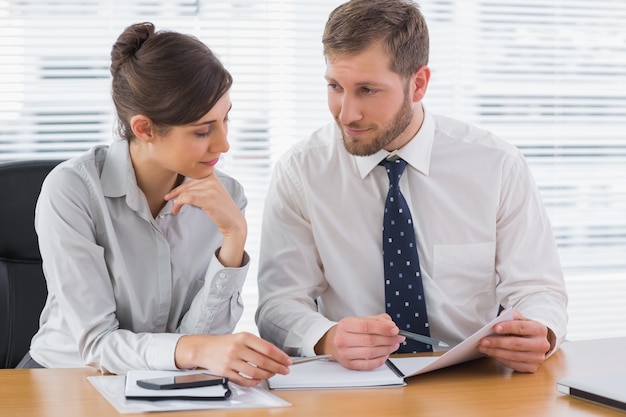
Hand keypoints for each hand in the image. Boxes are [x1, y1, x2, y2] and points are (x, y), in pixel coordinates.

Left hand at [164, 174, 246, 266]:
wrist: (234, 222)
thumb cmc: (221, 209)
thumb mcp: (213, 192)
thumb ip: (201, 185)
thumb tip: (181, 186)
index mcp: (212, 175)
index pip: (190, 177)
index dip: (179, 186)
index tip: (171, 194)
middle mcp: (212, 179)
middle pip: (187, 185)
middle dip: (175, 194)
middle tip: (168, 200)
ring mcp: (212, 189)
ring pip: (185, 192)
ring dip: (176, 201)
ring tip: (174, 209)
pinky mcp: (209, 199)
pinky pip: (187, 198)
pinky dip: (178, 204)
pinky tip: (176, 210)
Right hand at [174, 333, 291, 386]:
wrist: (204, 348)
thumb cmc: (226, 343)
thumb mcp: (241, 337)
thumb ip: (257, 345)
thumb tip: (276, 355)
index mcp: (244, 337)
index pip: (267, 348)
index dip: (280, 356)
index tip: (287, 361)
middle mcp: (237, 348)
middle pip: (263, 361)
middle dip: (278, 367)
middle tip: (284, 370)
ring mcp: (231, 360)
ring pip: (255, 372)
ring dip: (267, 375)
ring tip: (272, 374)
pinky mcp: (225, 372)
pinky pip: (244, 380)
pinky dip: (254, 382)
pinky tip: (259, 380)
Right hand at [315, 314, 402, 370]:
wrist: (333, 341)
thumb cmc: (350, 330)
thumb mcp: (362, 319)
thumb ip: (378, 320)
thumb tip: (390, 325)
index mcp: (345, 325)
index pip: (366, 326)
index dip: (383, 328)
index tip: (395, 329)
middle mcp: (342, 339)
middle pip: (370, 340)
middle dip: (388, 339)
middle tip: (398, 338)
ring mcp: (344, 354)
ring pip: (370, 353)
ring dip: (387, 349)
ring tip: (393, 345)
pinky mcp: (349, 365)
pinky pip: (369, 365)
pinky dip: (381, 360)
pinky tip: (385, 354)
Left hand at [477, 309, 551, 372]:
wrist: (535, 340)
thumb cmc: (524, 328)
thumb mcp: (520, 318)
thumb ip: (511, 316)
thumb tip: (498, 320)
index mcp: (540, 329)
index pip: (522, 327)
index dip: (508, 327)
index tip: (494, 328)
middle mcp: (542, 345)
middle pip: (516, 344)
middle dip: (497, 342)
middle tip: (482, 340)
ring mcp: (538, 358)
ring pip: (513, 356)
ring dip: (495, 352)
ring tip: (482, 347)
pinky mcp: (532, 368)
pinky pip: (513, 365)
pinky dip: (500, 359)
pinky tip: (491, 354)